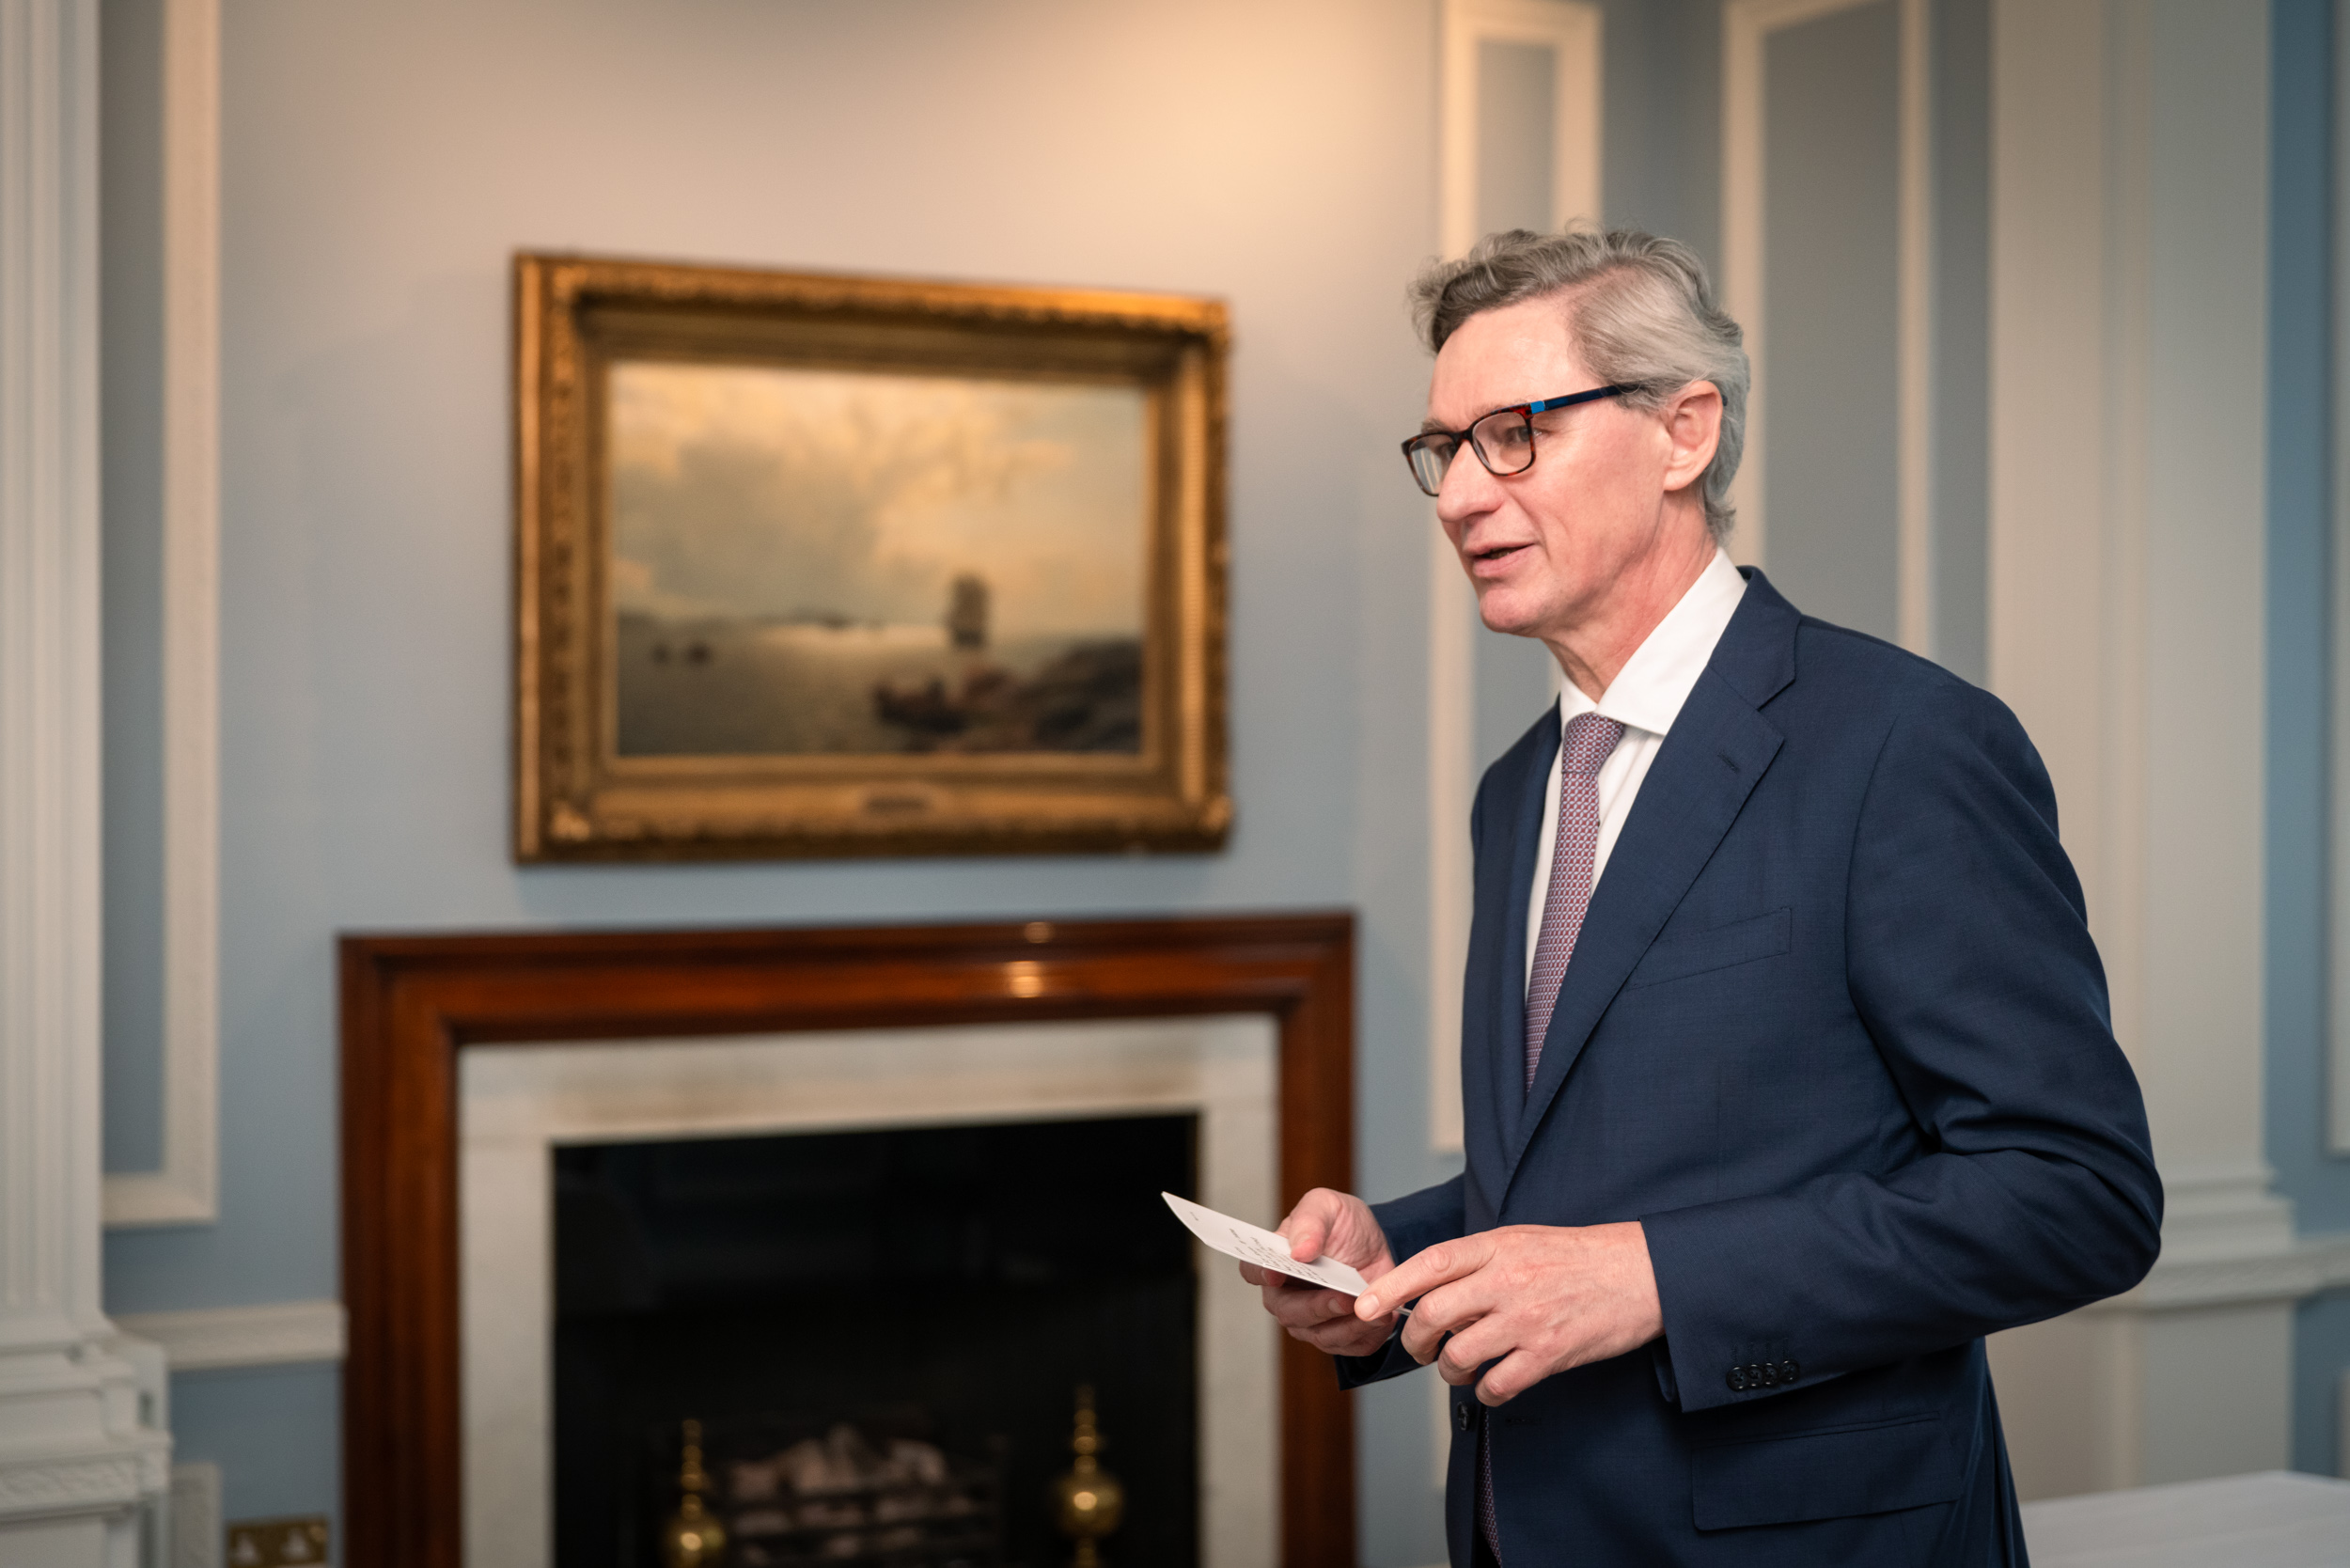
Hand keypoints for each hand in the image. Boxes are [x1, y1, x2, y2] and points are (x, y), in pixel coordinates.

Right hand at [1240, 1188, 1397, 1357]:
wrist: (1375, 1247)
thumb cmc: (1343, 1224)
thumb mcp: (1328, 1206)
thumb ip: (1310, 1221)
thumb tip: (1298, 1251)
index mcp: (1275, 1261)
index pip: (1253, 1270)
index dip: (1261, 1274)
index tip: (1276, 1275)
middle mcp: (1286, 1296)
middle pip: (1289, 1312)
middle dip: (1318, 1307)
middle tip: (1344, 1297)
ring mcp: (1310, 1321)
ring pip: (1320, 1335)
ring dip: (1347, 1325)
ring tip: (1371, 1309)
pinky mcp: (1339, 1337)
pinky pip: (1349, 1346)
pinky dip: (1367, 1334)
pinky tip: (1382, 1318)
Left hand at [1355, 1222, 1661, 1404]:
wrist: (1640, 1273)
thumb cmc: (1577, 1256)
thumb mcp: (1521, 1238)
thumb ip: (1475, 1259)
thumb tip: (1428, 1288)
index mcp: (1496, 1245)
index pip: (1429, 1264)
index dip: (1390, 1287)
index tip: (1363, 1307)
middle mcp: (1507, 1280)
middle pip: (1432, 1315)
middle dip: (1414, 1339)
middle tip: (1419, 1347)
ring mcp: (1527, 1319)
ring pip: (1458, 1356)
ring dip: (1448, 1370)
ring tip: (1459, 1367)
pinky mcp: (1549, 1354)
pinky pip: (1496, 1385)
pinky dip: (1485, 1391)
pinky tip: (1493, 1382)